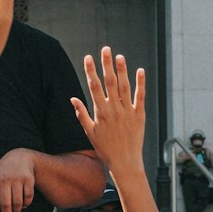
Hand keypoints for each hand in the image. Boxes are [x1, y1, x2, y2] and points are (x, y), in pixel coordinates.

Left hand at [0, 147, 36, 211]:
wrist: (20, 157)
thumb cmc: (3, 173)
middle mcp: (4, 180)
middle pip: (5, 203)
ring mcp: (17, 179)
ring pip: (18, 202)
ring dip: (17, 210)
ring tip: (16, 211)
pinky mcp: (28, 179)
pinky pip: (28, 197)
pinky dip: (27, 203)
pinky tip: (24, 203)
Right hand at [71, 48, 145, 172]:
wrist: (125, 162)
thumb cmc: (105, 148)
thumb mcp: (90, 132)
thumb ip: (82, 113)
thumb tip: (72, 98)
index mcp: (101, 112)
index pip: (94, 87)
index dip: (90, 71)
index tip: (88, 57)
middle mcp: (114, 110)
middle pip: (110, 83)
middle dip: (106, 65)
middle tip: (105, 49)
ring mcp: (128, 111)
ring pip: (124, 87)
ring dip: (122, 70)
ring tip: (119, 56)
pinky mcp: (139, 115)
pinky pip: (140, 96)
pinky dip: (140, 84)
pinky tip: (140, 71)